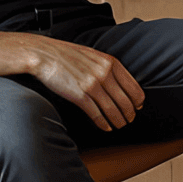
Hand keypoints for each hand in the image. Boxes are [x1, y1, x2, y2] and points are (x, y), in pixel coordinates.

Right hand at [23, 37, 143, 131]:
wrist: (44, 54)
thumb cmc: (67, 54)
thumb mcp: (93, 55)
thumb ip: (108, 67)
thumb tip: (120, 84)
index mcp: (110, 62)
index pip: (134, 87)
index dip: (138, 101)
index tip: (137, 107)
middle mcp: (104, 73)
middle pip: (126, 102)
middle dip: (129, 115)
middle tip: (129, 120)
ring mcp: (92, 85)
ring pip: (113, 111)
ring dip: (118, 122)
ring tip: (119, 126)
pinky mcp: (79, 96)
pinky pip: (97, 114)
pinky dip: (103, 124)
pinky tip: (106, 127)